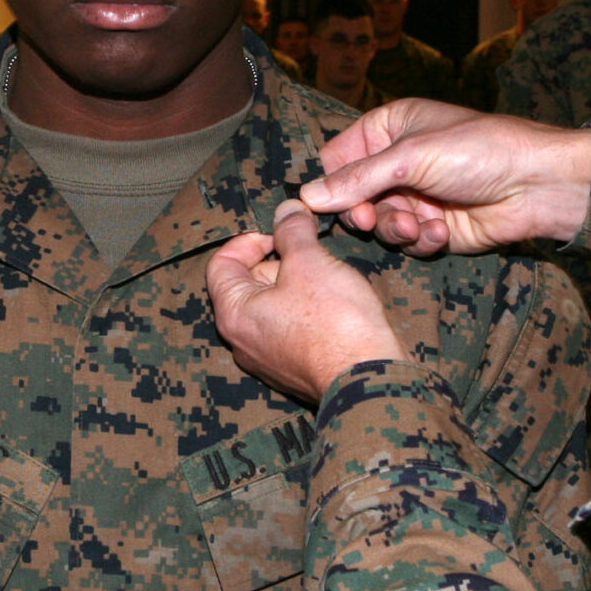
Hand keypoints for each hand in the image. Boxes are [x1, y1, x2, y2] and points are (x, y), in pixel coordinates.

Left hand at [207, 201, 402, 403]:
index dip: (249, 240)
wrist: (370, 378)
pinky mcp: (294, 370)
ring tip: (327, 276)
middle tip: (311, 252)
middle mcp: (243, 342)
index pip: (220, 264)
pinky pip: (291, 329)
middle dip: (278, 261)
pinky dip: (307, 310)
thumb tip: (287, 211)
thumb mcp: (310, 262)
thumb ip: (293, 232)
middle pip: (247, 284)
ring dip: (296, 284)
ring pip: (272, 306)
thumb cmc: (335, 322)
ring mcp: (268, 359)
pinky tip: (335, 304)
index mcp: (234, 314)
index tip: (281, 233)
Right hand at [301, 101, 590, 257]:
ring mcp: (417, 196)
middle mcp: (398, 163)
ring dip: (395, 228)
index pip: (338, 157)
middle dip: (365, 212)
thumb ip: (357, 179)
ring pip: (379, 224)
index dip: (333, 183)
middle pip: (353, 197)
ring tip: (418, 225)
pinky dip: (421, 240)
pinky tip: (443, 231)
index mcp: (389, 129)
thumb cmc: (480, 151)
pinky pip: (408, 242)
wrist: (537, 184)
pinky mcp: (434, 227)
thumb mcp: (411, 157)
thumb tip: (307, 198)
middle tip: (370, 220)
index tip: (334, 203)